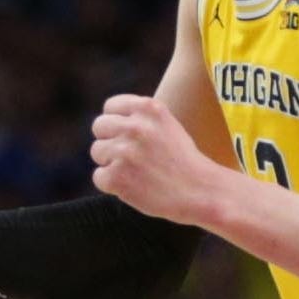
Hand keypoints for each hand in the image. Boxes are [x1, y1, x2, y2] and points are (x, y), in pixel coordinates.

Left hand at [90, 94, 235, 225]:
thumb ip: (140, 119)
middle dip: (110, 141)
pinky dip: (112, 185)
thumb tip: (107, 122)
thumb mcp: (167, 125)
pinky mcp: (117, 177)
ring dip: (111, 163)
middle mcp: (136, 126)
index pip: (110, 107)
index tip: (125, 136)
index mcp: (149, 108)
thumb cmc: (184, 162)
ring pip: (97, 152)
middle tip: (129, 157)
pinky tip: (133, 186)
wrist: (201, 192)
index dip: (115, 122)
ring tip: (136, 172)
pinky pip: (98, 177)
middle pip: (99, 126)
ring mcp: (125, 152)